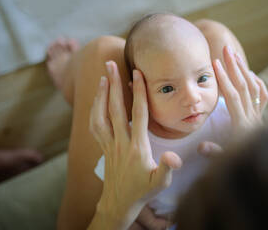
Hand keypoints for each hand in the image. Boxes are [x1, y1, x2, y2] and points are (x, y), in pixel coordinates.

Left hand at [89, 61, 181, 228]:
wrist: (119, 204)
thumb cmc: (142, 192)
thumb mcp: (161, 183)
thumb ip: (168, 168)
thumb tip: (173, 155)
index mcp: (137, 147)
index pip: (138, 114)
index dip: (138, 92)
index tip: (138, 74)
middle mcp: (120, 142)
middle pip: (115, 108)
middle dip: (114, 84)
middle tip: (111, 64)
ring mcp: (109, 144)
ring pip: (101, 115)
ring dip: (101, 94)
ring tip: (103, 77)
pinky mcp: (104, 148)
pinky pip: (95, 125)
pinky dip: (94, 109)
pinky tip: (97, 100)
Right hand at [198, 46, 267, 157]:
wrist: (266, 163)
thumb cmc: (243, 160)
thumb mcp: (226, 158)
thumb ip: (214, 152)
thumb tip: (201, 147)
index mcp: (242, 125)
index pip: (233, 97)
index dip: (224, 79)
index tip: (215, 63)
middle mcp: (253, 117)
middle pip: (244, 86)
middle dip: (234, 66)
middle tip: (226, 49)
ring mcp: (259, 115)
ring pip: (254, 87)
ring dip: (244, 70)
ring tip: (234, 55)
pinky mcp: (262, 115)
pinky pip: (263, 94)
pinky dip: (256, 81)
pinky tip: (249, 73)